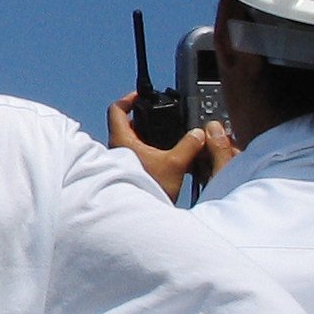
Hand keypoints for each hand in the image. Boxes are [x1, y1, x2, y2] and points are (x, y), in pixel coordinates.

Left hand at [108, 92, 230, 201]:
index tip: (140, 96)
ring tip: (165, 140)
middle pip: (125, 125)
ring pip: (130, 142)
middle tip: (160, 120)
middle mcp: (115, 150)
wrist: (138, 218)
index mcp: (121, 141)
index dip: (128, 99)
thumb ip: (189, 145)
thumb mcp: (174, 165)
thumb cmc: (148, 190)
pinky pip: (133, 156)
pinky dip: (146, 153)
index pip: (116, 110)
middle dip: (145, 121)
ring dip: (146, 138)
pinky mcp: (124, 174)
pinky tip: (162, 160)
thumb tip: (198, 134)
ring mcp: (117, 163)